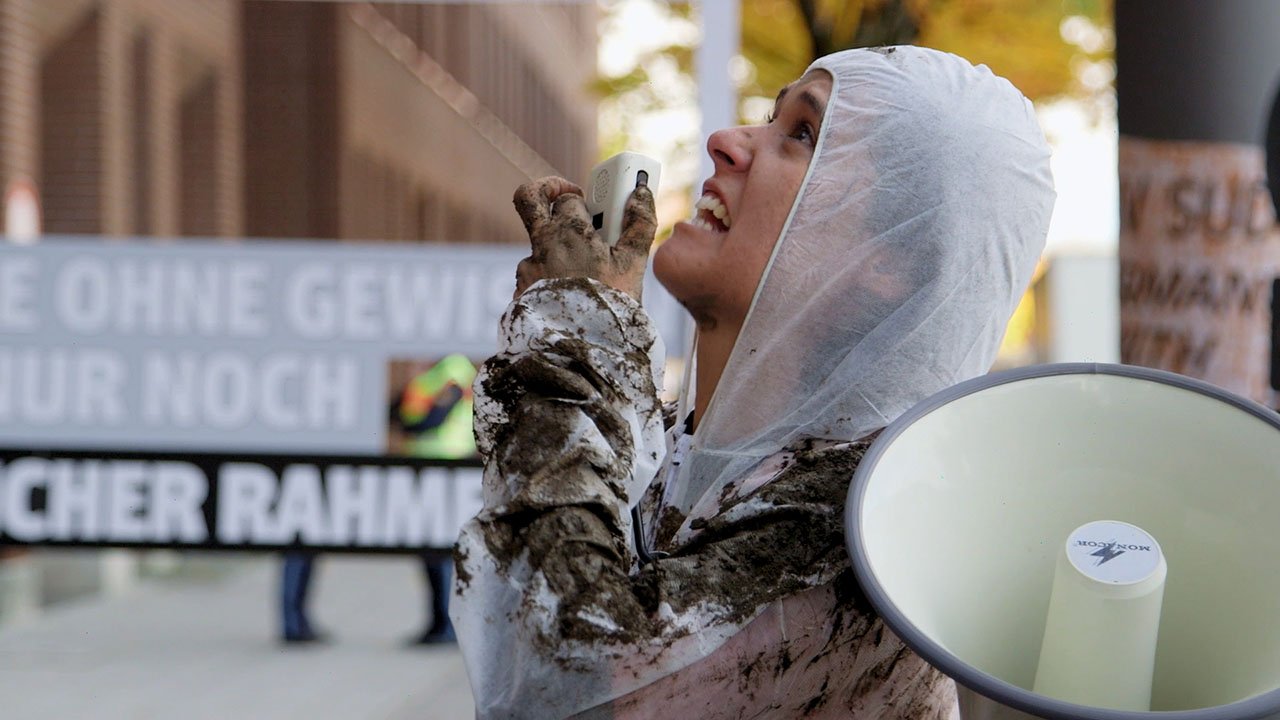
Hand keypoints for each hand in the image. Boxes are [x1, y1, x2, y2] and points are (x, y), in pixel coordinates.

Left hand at [511, 176, 655, 300]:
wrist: (581, 353)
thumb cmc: (610, 307)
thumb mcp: (633, 264)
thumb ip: (640, 224)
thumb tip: (641, 192)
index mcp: (568, 232)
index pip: (568, 197)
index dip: (583, 199)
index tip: (595, 208)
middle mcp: (541, 246)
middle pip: (527, 198)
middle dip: (545, 189)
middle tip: (566, 196)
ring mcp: (526, 272)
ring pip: (537, 249)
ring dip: (556, 254)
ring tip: (583, 279)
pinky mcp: (520, 295)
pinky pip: (533, 279)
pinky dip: (548, 283)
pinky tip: (569, 301)